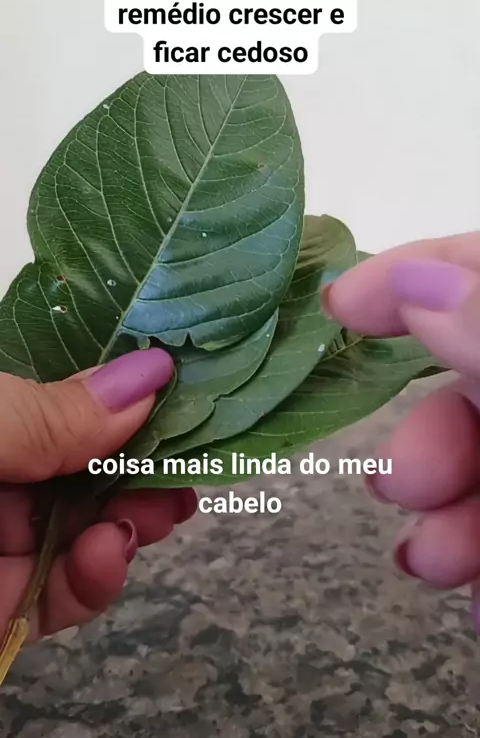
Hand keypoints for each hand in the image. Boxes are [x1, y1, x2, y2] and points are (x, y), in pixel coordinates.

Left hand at [0, 348, 196, 641]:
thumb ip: (52, 413)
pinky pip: (67, 594)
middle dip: (144, 463)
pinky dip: (99, 578)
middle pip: (90, 461)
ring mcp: (2, 539)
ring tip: (159, 509)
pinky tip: (110, 555)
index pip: (68, 393)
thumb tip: (151, 374)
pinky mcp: (5, 606)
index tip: (182, 390)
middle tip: (187, 460)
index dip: (125, 393)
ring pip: (90, 526)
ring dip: (134, 518)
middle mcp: (4, 472)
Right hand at [323, 232, 479, 627]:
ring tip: (431, 563)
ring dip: (446, 517)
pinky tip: (476, 600)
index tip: (336, 302)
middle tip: (399, 484)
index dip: (413, 270)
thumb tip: (419, 281)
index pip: (478, 268)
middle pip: (473, 377)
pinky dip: (477, 563)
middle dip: (426, 434)